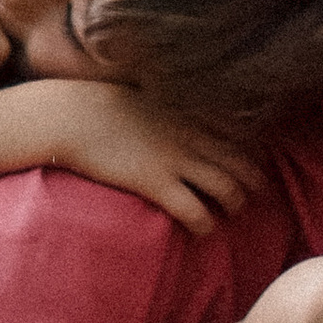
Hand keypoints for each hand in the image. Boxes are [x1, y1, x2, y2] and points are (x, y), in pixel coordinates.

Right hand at [38, 84, 260, 236]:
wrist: (70, 115)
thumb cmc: (100, 102)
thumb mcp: (145, 91)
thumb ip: (168, 102)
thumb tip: (173, 111)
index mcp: (189, 110)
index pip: (241, 133)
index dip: (252, 153)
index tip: (250, 165)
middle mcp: (190, 134)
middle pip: (243, 164)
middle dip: (253, 184)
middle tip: (247, 196)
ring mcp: (175, 159)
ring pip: (229, 190)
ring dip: (234, 206)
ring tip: (227, 215)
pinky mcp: (157, 183)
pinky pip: (197, 212)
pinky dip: (206, 225)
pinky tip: (200, 230)